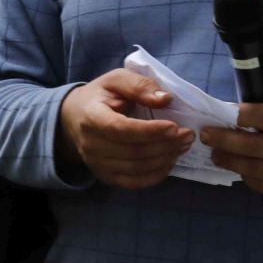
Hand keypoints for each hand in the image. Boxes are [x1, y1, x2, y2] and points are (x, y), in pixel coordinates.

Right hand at [57, 70, 193, 189]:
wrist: (74, 118)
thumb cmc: (99, 96)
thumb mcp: (116, 79)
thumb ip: (139, 85)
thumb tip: (165, 99)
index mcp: (91, 117)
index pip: (121, 130)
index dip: (149, 131)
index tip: (175, 126)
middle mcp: (91, 145)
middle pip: (133, 151)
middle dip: (166, 144)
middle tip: (188, 135)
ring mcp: (97, 164)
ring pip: (137, 168)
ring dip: (165, 158)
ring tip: (183, 145)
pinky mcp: (105, 176)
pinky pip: (134, 182)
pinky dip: (156, 174)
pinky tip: (170, 161)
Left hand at [200, 102, 262, 202]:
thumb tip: (227, 115)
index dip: (241, 116)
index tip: (219, 115)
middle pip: (255, 147)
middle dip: (225, 141)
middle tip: (206, 136)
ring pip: (256, 169)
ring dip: (230, 161)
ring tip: (216, 155)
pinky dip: (248, 177)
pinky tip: (239, 169)